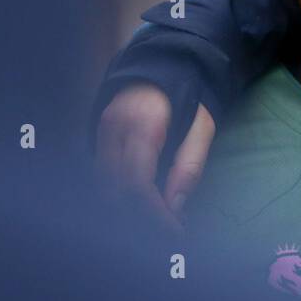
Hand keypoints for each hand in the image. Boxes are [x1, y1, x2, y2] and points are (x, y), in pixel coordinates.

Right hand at [95, 82, 215, 230]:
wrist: (164, 65)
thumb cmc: (189, 96)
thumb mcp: (202, 128)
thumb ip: (189, 166)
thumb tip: (175, 209)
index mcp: (142, 125)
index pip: (137, 182)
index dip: (153, 213)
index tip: (173, 233)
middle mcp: (113, 130)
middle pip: (115, 189)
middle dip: (140, 218)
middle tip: (167, 235)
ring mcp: (101, 134)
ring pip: (104, 187)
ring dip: (129, 210)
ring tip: (158, 223)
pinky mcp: (98, 139)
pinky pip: (104, 177)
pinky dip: (121, 196)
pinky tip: (143, 206)